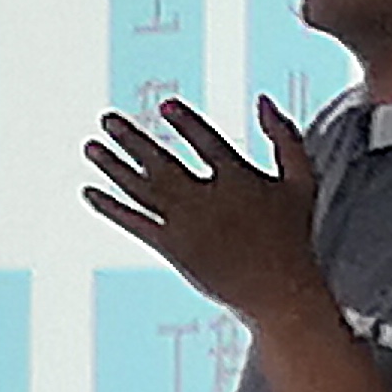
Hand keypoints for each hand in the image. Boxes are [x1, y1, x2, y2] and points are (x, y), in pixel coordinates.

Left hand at [81, 97, 333, 327]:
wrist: (279, 292)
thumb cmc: (292, 236)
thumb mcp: (301, 180)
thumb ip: (284, 136)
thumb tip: (263, 100)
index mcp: (236, 178)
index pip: (205, 140)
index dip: (184, 122)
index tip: (164, 106)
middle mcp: (205, 198)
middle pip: (161, 162)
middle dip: (132, 139)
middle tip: (107, 120)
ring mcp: (186, 224)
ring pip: (141, 189)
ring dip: (112, 166)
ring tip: (91, 147)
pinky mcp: (173, 249)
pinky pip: (135, 223)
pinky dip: (110, 207)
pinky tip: (90, 193)